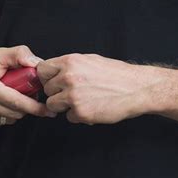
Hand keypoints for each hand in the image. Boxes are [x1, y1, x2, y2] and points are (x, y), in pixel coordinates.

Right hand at [0, 45, 55, 128]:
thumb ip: (18, 55)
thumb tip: (37, 63)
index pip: (16, 102)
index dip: (34, 107)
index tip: (48, 109)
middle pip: (14, 113)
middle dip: (26, 106)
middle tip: (30, 93)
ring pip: (7, 119)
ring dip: (15, 110)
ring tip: (13, 95)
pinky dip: (3, 114)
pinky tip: (0, 102)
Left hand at [37, 53, 157, 123]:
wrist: (135, 88)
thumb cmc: (116, 74)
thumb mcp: (90, 61)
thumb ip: (70, 66)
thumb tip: (54, 71)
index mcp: (71, 62)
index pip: (42, 69)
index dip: (46, 77)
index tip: (52, 82)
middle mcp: (69, 77)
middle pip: (47, 88)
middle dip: (56, 92)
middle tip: (70, 93)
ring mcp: (73, 96)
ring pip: (52, 104)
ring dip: (64, 105)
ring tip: (80, 101)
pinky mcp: (80, 112)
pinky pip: (68, 117)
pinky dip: (78, 115)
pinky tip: (91, 108)